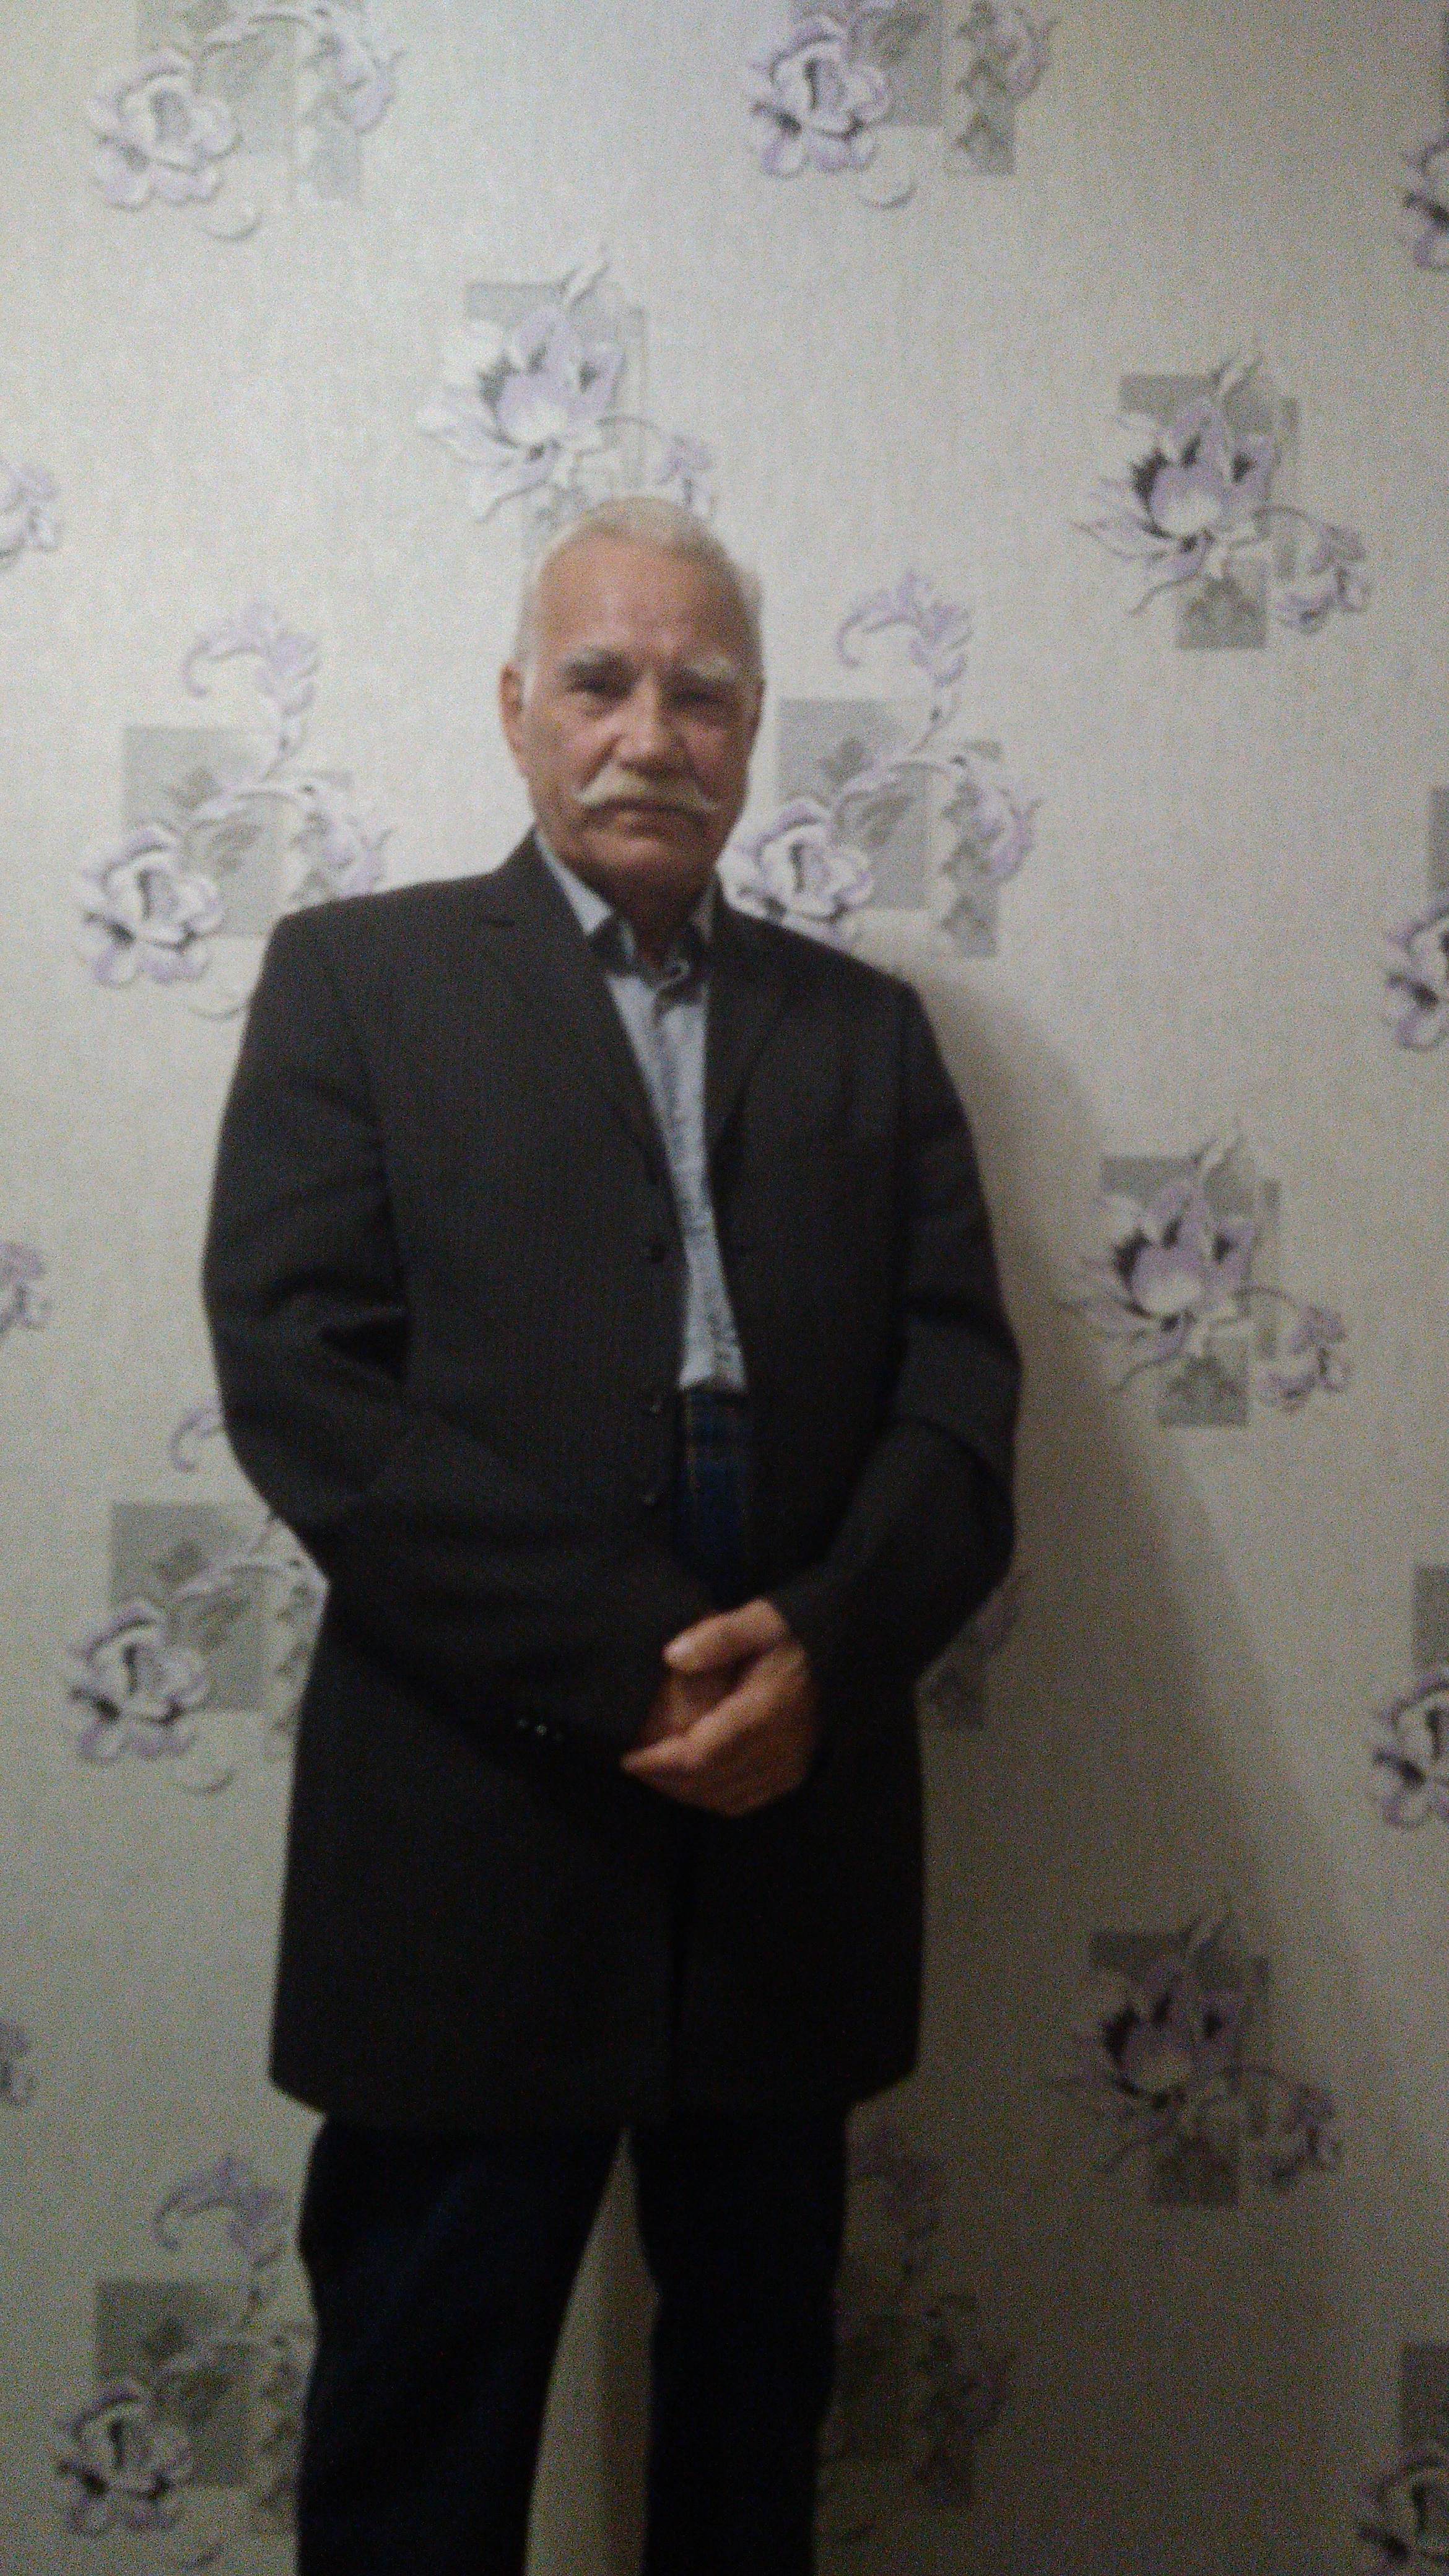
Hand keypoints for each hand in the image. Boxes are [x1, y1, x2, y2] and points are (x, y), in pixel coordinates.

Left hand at [622, 1599, 819, 1817]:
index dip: (660, 1762)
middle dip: (664, 1779)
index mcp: (764, 1712)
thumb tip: (672, 1656)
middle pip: (708, 1782)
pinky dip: (711, 1797)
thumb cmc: (795, 1636)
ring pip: (724, 1798)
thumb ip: (718, 1636)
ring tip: (654, 1773)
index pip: (702, 1754)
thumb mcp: (759, 1620)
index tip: (628, 1755)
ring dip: (684, 1791)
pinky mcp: (793, 1775)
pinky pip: (745, 1801)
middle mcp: (778, 1749)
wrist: (846, 1656)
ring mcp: (788, 1768)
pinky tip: (691, 1782)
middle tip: (633, 1764)